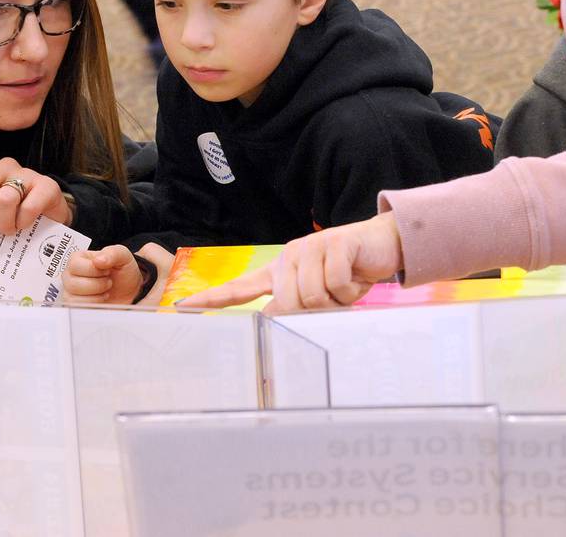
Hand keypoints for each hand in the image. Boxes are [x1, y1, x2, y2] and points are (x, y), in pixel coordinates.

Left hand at [0, 156, 71, 234]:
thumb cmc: (11, 217)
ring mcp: (27, 174)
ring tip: (9, 229)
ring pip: (4, 199)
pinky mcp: (47, 185)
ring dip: (4, 222)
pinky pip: (28, 207)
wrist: (50, 222)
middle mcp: (4, 168)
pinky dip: (23, 222)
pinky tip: (25, 224)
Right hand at [62, 242, 174, 305]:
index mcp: (78, 259)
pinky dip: (95, 304)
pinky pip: (78, 308)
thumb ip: (112, 253)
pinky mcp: (77, 306)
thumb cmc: (124, 271)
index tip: (107, 269)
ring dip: (97, 295)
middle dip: (98, 284)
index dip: (93, 270)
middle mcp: (71, 275)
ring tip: (106, 289)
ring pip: (74, 298)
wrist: (133, 290)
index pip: (74, 265)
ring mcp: (72, 292)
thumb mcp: (123, 256)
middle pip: (73, 284)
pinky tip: (102, 298)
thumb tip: (98, 260)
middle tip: (108, 280)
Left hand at [178, 212, 403, 310]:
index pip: (241, 287)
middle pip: (289, 303)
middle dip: (316, 310)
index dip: (213, 298)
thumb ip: (295, 306)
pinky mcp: (334, 244)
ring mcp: (310, 248)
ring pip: (313, 296)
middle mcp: (290, 257)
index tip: (183, 307)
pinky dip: (351, 290)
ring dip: (337, 300)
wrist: (382, 245)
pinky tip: (357, 277)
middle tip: (335, 299)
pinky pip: (336, 284)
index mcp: (281, 270)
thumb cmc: (350, 273)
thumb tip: (273, 320)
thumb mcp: (320, 294)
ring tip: (346, 286)